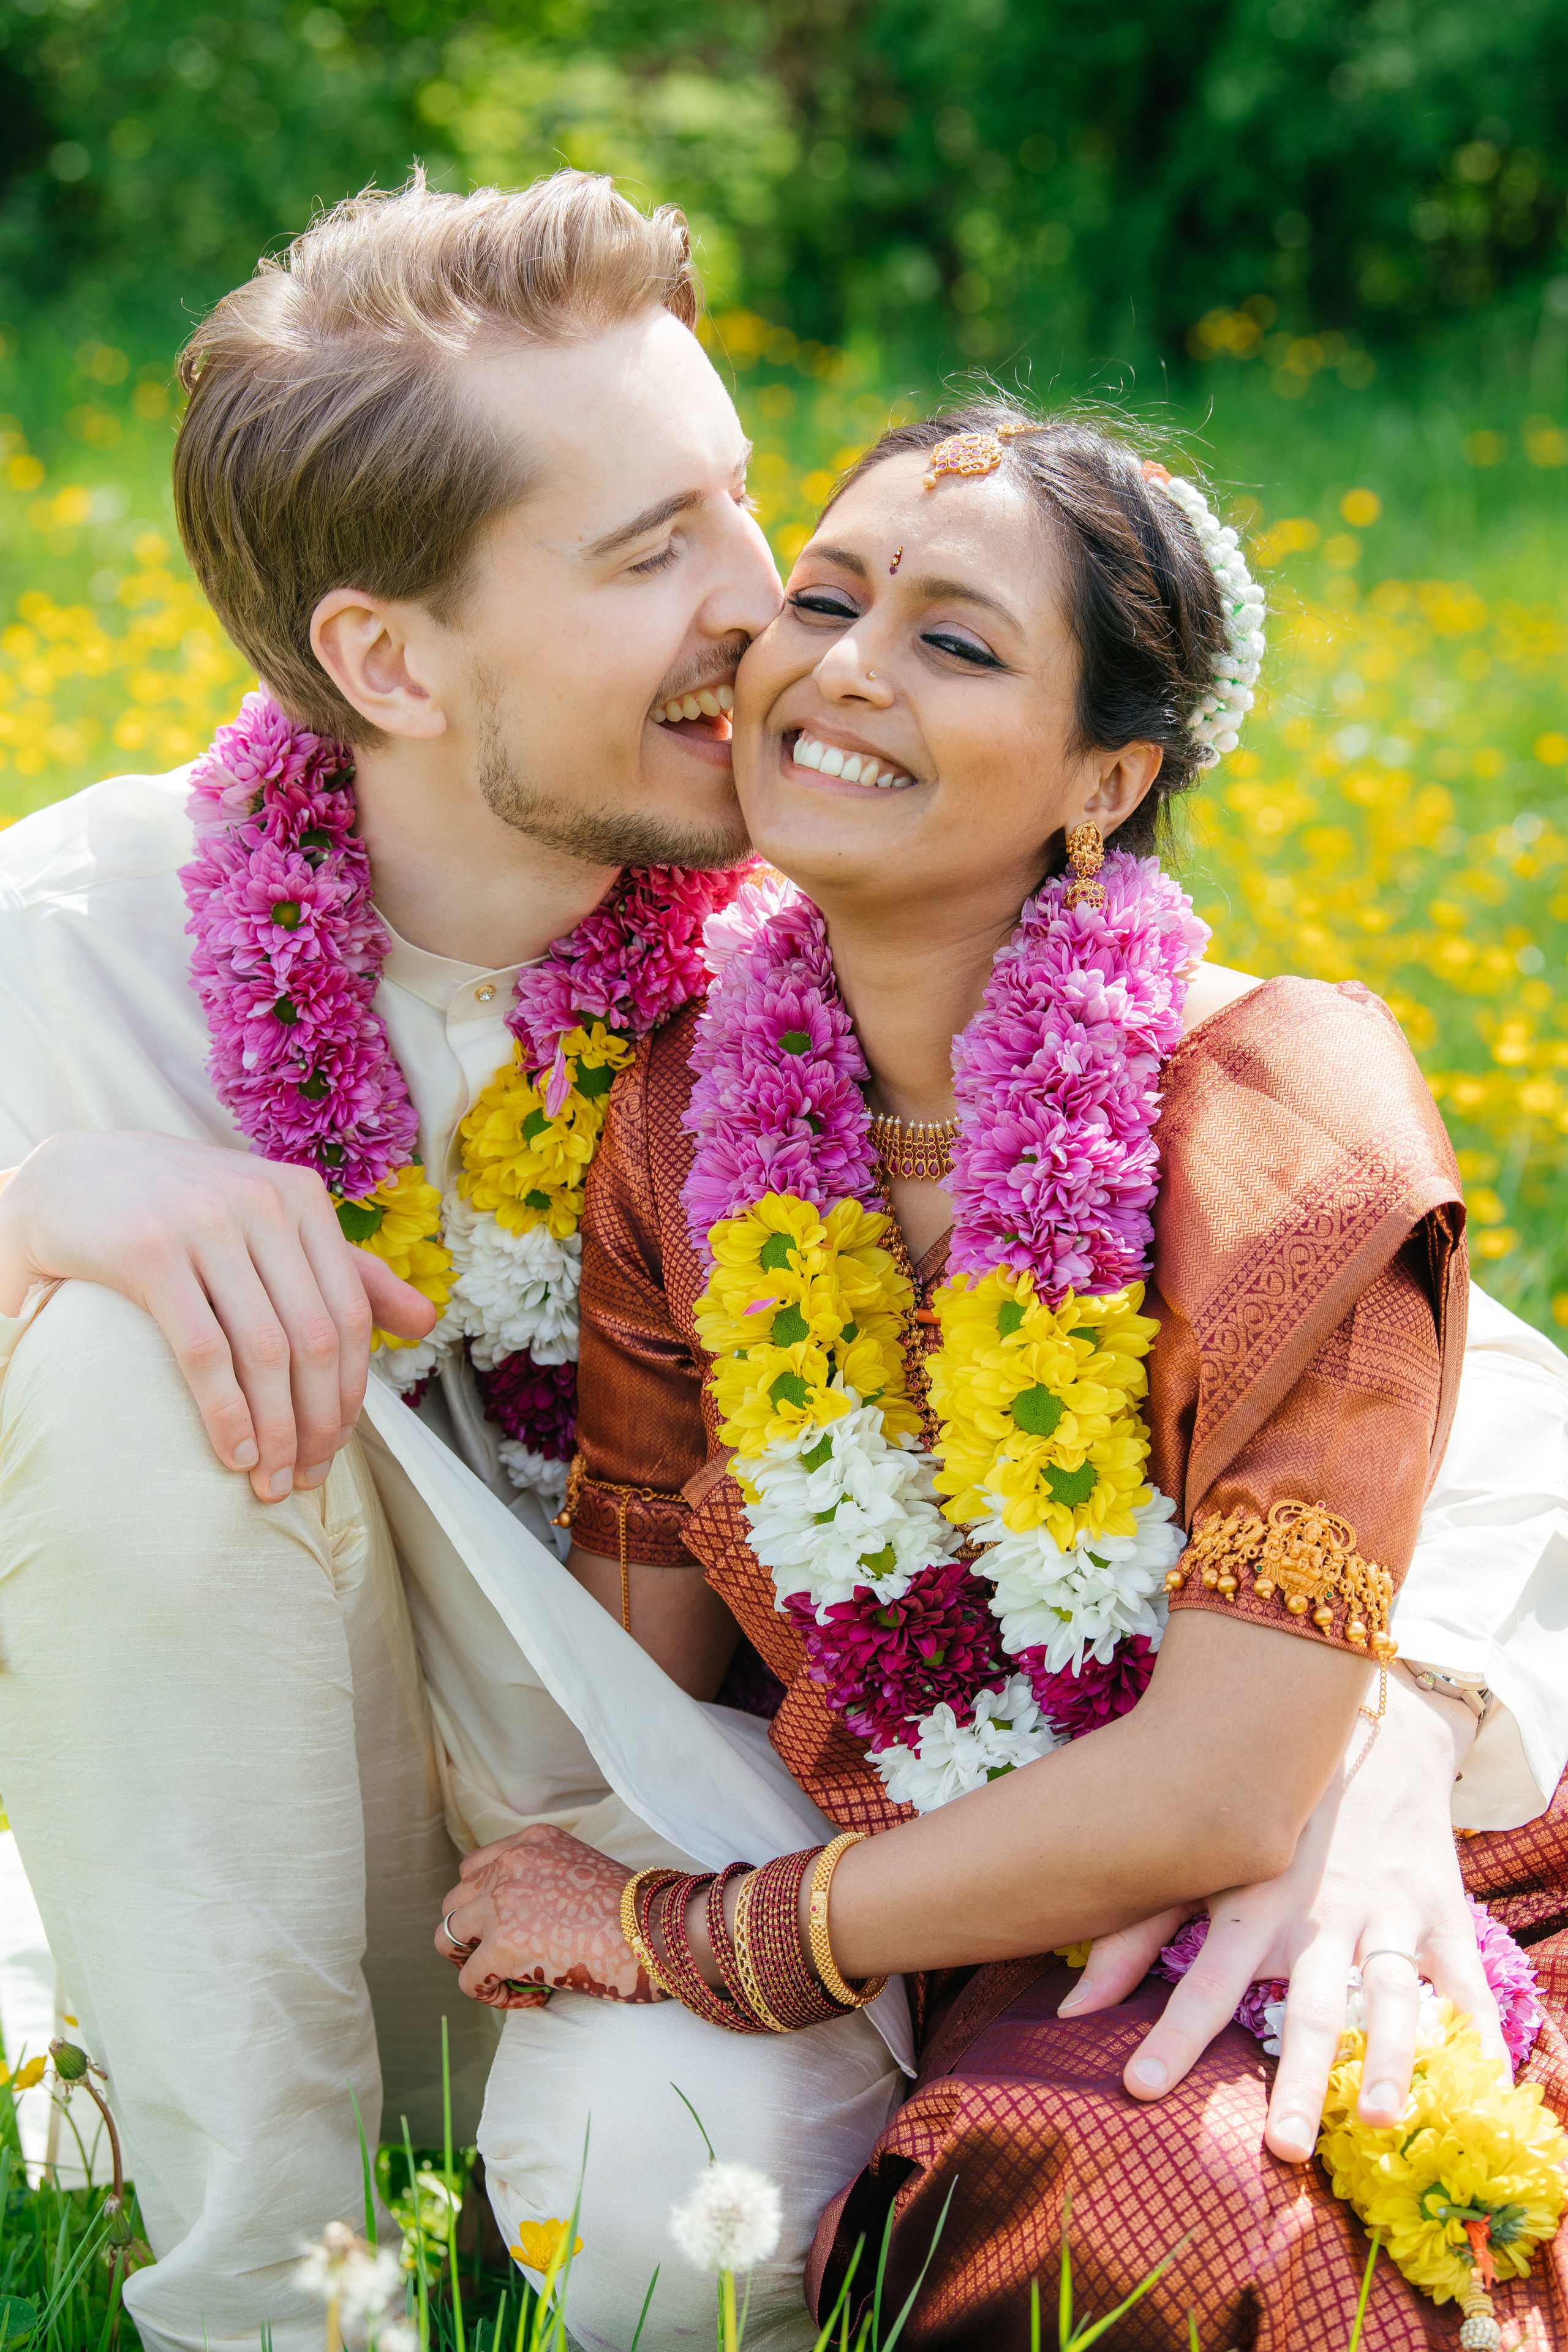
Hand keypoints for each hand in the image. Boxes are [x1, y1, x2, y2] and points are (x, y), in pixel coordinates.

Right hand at [0, 1132, 435, 1501]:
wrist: (72, 1179)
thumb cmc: (182, 1212)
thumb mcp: (268, 1223)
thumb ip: (347, 1271)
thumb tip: (427, 1322)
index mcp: (302, 1198)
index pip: (351, 1313)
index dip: (351, 1391)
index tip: (335, 1447)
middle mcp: (263, 1203)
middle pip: (316, 1339)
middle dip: (317, 1422)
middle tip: (305, 1477)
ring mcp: (206, 1223)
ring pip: (266, 1351)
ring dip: (275, 1431)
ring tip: (269, 1481)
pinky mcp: (150, 1251)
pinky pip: (206, 1350)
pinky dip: (226, 1412)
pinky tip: (232, 1453)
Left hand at [436, 1823, 664, 2010]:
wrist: (658, 1933)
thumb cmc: (635, 1914)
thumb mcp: (582, 1872)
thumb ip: (544, 1882)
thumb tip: (521, 1922)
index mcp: (533, 1840)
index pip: (477, 1868)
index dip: (485, 1905)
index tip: (515, 1929)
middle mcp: (512, 1861)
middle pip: (454, 1900)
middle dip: (473, 1935)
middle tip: (507, 1959)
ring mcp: (503, 1900)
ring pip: (446, 1936)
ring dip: (472, 1961)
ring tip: (511, 1978)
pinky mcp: (503, 1943)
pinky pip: (469, 1978)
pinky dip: (492, 1994)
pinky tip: (530, 1998)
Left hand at [1059, 1665, 1504, 2160]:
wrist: (1363, 1731)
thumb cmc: (1264, 1813)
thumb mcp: (1200, 1861)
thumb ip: (1133, 1933)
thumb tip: (1068, 2012)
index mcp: (1253, 1901)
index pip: (1207, 1978)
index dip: (1173, 2031)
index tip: (1141, 2087)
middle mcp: (1321, 1912)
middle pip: (1306, 2005)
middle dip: (1295, 2076)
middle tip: (1280, 2149)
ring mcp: (1387, 1910)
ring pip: (1391, 1994)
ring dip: (1387, 2057)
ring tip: (1375, 2118)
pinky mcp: (1442, 1908)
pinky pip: (1463, 1976)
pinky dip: (1477, 2026)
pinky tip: (1480, 2074)